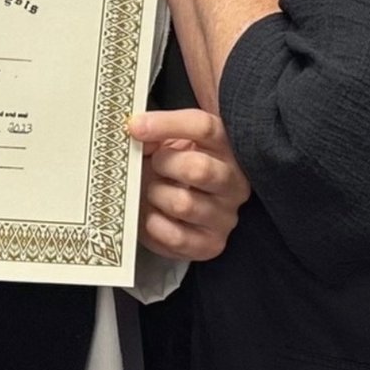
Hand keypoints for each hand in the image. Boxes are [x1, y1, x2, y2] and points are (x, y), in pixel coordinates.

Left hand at [131, 108, 248, 260]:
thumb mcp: (169, 141)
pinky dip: (154, 225)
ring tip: (152, 191)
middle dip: (163, 164)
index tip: (135, 126)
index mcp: (226, 147)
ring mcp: (226, 215)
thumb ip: (156, 131)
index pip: (204, 127)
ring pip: (183, 204)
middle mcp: (234, 182)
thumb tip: (135, 131)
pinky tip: (153, 215)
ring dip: (156, 195)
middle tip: (152, 164)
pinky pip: (176, 237)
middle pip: (198, 169)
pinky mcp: (211, 244)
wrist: (180, 203)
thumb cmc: (174, 166)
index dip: (166, 124)